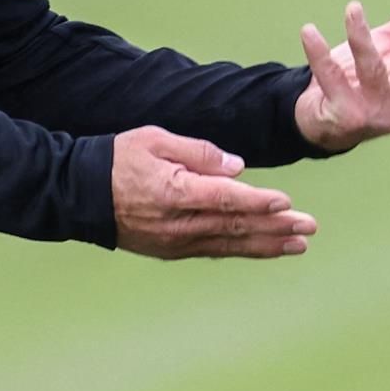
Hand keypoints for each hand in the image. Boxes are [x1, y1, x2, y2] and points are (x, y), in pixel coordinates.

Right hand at [111, 126, 317, 258]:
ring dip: (267, 245)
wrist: (80, 194)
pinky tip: (267, 249)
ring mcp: (175, 242)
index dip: (258, 202)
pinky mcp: (172, 250)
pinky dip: (243, 250)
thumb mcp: (155, 139)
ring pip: (230, 245)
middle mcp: (178, 223)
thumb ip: (199, 152)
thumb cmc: (119, 159)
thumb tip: (238, 166)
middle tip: (309, 227)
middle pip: (235, 226)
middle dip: (276, 227)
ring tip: (299, 244)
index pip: (224, 199)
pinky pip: (215, 251)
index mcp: (174, 192)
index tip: (287, 203)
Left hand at [295, 0, 389, 152]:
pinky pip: (333, 79)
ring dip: (362, 38)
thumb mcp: (387, 48)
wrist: (319, 114)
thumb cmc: (359, 79)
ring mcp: (377, 116)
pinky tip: (309, 32)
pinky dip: (319, 54)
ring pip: (374, 72)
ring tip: (353, 9)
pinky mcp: (346, 118)